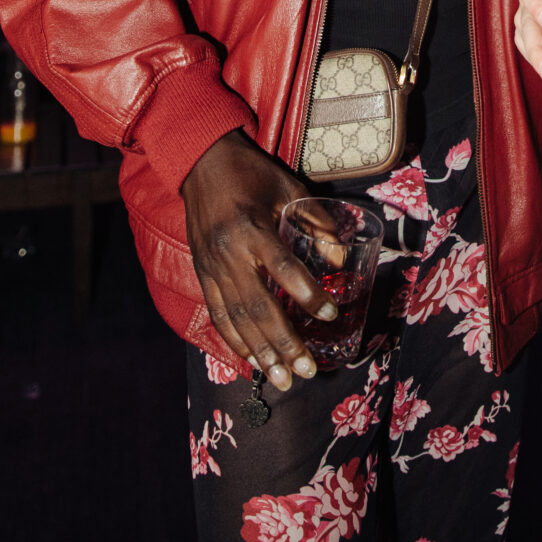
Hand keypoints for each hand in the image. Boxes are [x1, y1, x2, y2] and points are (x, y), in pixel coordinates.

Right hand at [180, 129, 337, 393]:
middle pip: (258, 307)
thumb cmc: (251, 173)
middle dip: (283, 343)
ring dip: (260, 352)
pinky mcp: (202, 274)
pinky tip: (251, 360)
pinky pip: (218, 314)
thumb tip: (341, 259)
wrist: (200, 163)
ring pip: (237, 319)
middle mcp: (229, 254)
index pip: (284, 269)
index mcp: (252, 228)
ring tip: (280, 379)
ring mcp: (211, 267)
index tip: (331, 314)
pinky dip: (234, 341)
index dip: (308, 294)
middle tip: (305, 370)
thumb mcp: (288, 187)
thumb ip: (315, 222)